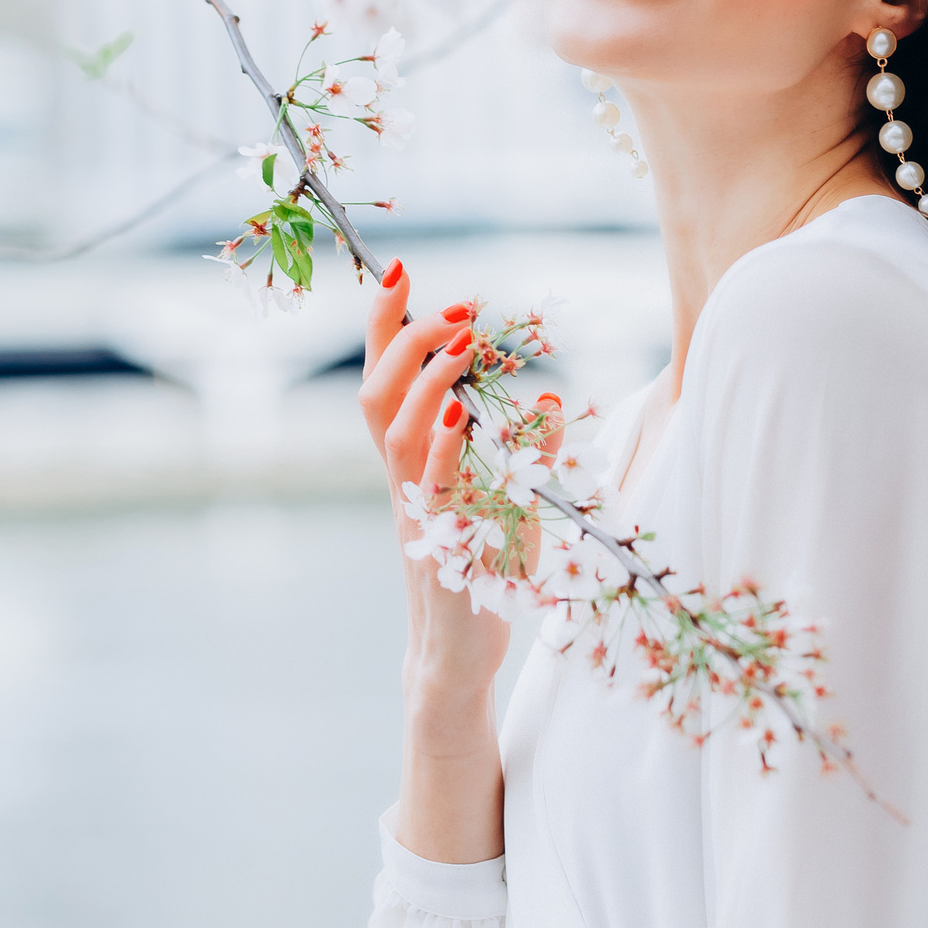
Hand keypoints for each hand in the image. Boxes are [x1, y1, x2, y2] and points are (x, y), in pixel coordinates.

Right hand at [359, 260, 509, 713]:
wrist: (456, 656)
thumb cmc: (481, 577)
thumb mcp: (510, 505)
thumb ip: (524, 455)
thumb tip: (550, 402)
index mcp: (411, 464)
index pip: (385, 381)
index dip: (383, 327)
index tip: (397, 271)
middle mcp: (403, 481)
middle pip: (376, 395)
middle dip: (404, 340)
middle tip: (453, 306)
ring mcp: (416, 513)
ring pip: (395, 433)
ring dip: (425, 380)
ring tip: (458, 341)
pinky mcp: (438, 546)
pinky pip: (432, 490)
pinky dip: (441, 449)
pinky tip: (458, 415)